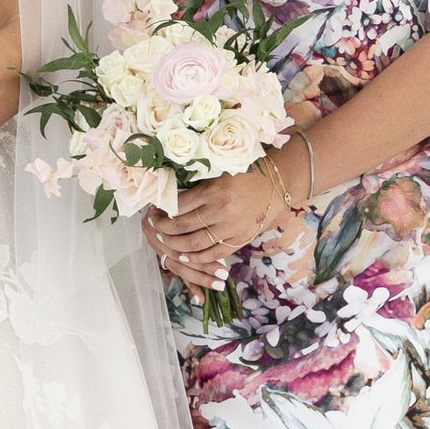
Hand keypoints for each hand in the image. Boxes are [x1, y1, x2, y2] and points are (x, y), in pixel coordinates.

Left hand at [150, 159, 292, 298]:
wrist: (276, 185)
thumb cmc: (245, 173)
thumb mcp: (219, 171)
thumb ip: (197, 183)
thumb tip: (168, 194)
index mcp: (213, 190)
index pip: (178, 205)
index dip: (162, 210)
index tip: (153, 209)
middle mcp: (221, 211)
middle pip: (182, 227)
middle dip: (163, 229)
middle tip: (153, 225)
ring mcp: (231, 228)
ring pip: (195, 244)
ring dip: (175, 245)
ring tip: (164, 241)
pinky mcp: (240, 239)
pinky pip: (214, 253)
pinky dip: (196, 257)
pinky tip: (184, 255)